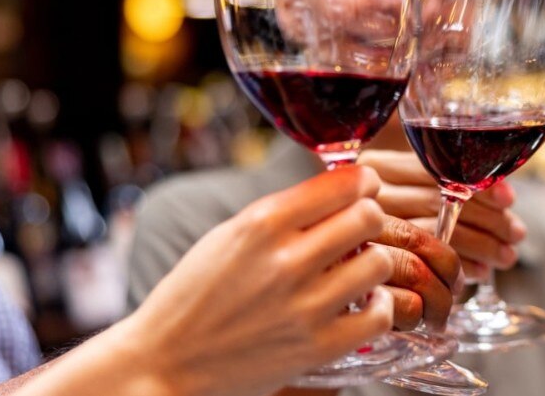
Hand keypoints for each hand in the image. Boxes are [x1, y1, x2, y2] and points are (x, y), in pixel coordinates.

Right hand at [113, 166, 395, 395]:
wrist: (165, 362)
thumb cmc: (195, 295)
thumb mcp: (229, 236)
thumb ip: (283, 213)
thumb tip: (340, 189)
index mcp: (260, 224)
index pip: (342, 184)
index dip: (363, 182)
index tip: (365, 187)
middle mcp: (286, 261)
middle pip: (369, 217)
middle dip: (371, 217)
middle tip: (363, 228)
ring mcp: (304, 307)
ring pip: (380, 263)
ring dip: (375, 261)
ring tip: (358, 268)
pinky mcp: (317, 347)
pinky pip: (379, 316)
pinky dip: (378, 306)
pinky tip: (362, 303)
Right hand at [360, 149, 525, 280]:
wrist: (327, 266)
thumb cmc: (379, 221)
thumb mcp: (404, 192)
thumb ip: (438, 185)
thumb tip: (504, 196)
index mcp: (373, 169)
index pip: (432, 170)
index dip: (475, 185)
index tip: (509, 199)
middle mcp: (365, 197)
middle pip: (437, 201)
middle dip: (487, 218)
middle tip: (516, 233)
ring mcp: (363, 232)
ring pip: (434, 234)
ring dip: (480, 245)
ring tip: (506, 255)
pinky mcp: (369, 267)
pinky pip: (424, 266)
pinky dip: (458, 267)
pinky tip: (481, 272)